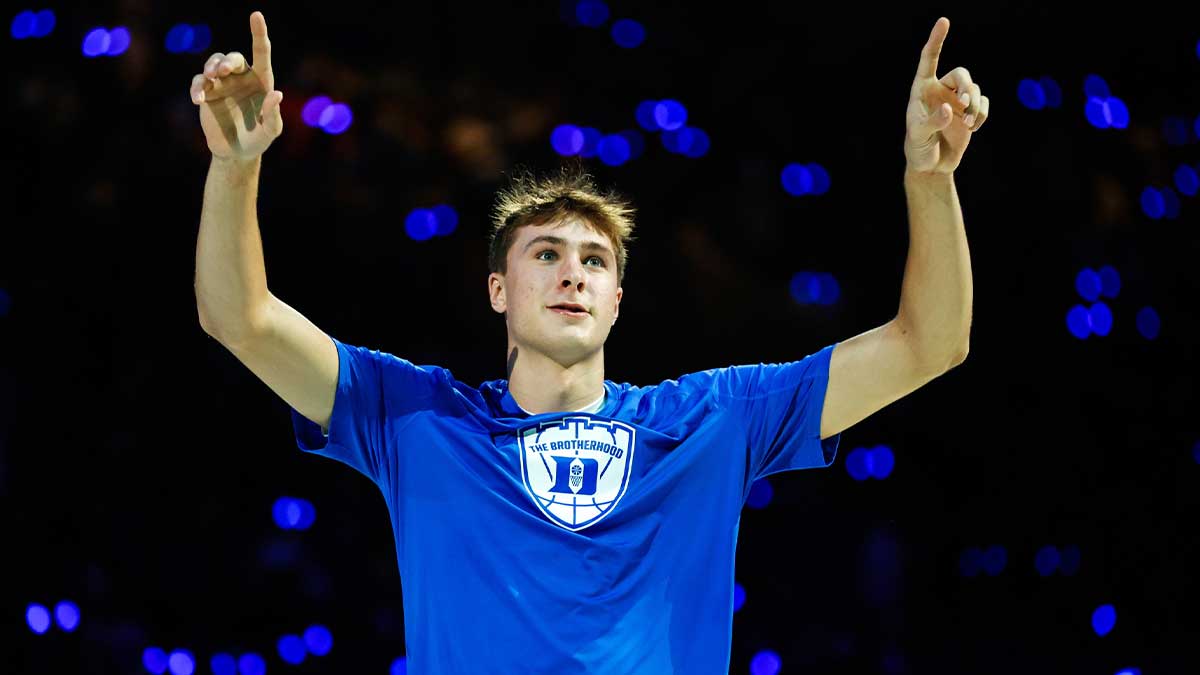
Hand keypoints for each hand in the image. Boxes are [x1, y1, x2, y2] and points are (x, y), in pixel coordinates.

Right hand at [189, 11, 282, 160]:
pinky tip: (199, 99)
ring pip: (213, 63)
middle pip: (233, 58)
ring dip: (211, 67)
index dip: (258, 33)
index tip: (256, 14)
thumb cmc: (259, 139)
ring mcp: (222, 84)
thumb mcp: (270, 131)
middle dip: (227, 62)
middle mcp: (241, 77)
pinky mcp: (207, 93)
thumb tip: (276, 94)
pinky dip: (198, 88)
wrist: (236, 152)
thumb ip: (273, 115)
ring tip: (210, 78)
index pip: (261, 52)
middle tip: (222, 72)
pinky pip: (199, 82)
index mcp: (261, 81)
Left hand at [903, 18, 988, 174]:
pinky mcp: (970, 113)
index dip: (937, 40)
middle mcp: (940, 90)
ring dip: (975, 105)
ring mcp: (957, 101)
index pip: (929, 60)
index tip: (944, 22)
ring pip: (975, 88)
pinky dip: (982, 114)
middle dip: (967, 87)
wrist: (931, 166)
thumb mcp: (919, 137)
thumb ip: (933, 122)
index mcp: (921, 90)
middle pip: (961, 74)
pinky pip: (984, 103)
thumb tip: (950, 109)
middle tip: (965, 104)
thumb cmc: (918, 149)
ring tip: (969, 124)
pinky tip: (973, 128)